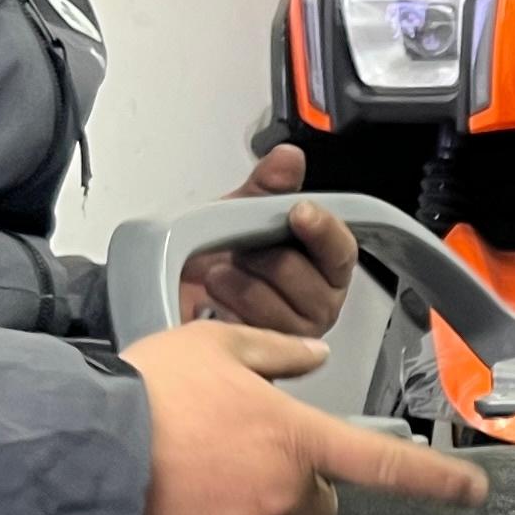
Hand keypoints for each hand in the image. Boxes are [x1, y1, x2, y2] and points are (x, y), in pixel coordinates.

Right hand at [122, 319, 484, 514]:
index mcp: (296, 438)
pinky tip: (175, 504)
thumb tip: (313, 357)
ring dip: (248, 508)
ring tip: (193, 474)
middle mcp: (284, 496)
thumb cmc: (147, 393)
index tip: (472, 492)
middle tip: (248, 459)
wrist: (81, 454)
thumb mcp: (214, 345)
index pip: (383, 466)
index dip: (435, 482)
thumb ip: (275, 351)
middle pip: (319, 504)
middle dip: (299, 488)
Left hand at [182, 143, 357, 338]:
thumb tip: (288, 159)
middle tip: (244, 249)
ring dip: (246, 283)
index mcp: (322, 263)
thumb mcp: (237, 210)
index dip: (324, 230)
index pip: (341, 249)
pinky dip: (231, 307)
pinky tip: (216, 297)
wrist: (174, 291)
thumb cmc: (213, 254)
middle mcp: (318, 300)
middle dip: (270, 260)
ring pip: (283, 309)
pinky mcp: (270, 355)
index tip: (299, 212)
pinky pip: (258, 333)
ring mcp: (296, 332)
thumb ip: (266, 186)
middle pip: (312, 282)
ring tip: (223, 271)